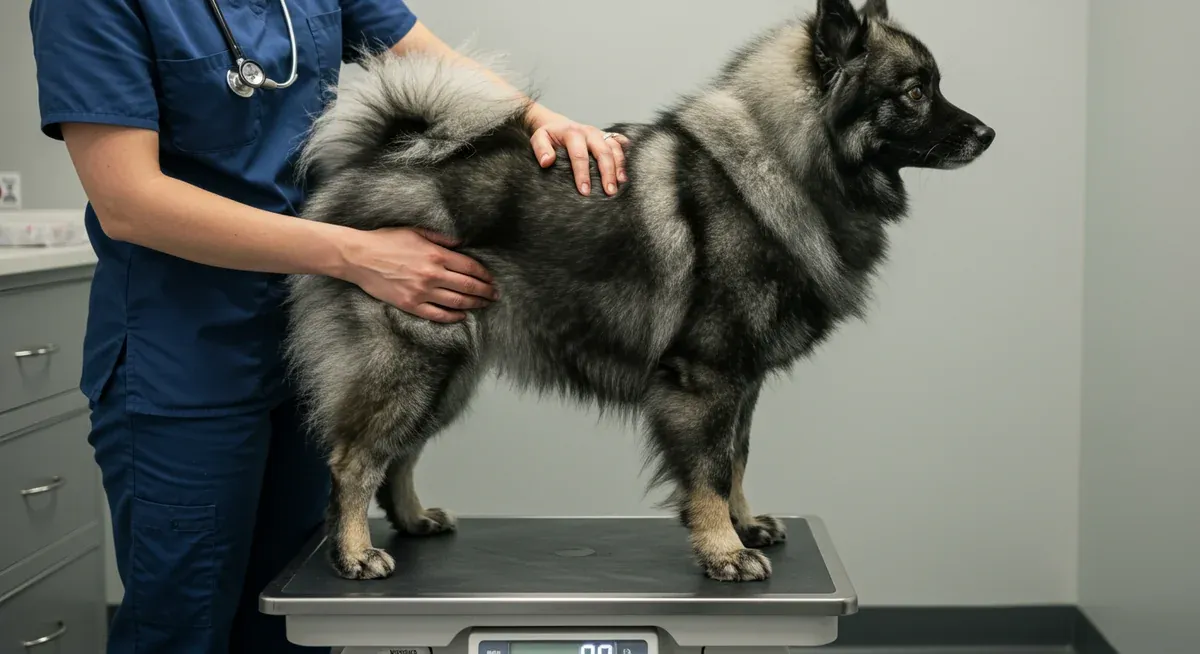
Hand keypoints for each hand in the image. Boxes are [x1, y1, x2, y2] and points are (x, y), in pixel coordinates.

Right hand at [339, 226, 496, 322]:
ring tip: (483, 305)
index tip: (492, 280)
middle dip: (485, 292)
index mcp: (436, 255)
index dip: (485, 275)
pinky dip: (453, 317)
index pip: (470, 267)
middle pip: (468, 286)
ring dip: (474, 304)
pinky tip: (461, 316)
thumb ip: (440, 238)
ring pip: (456, 302)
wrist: (359, 257)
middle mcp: (432, 274)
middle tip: (495, 296)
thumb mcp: (415, 232)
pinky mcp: (410, 304)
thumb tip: (461, 244)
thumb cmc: (386, 240)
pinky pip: (437, 315)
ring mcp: (422, 292)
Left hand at [528, 108, 630, 196]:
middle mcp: (590, 132)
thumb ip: (541, 149)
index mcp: (573, 133)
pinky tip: (627, 171)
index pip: (580, 155)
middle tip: (609, 192)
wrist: (558, 124)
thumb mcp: (538, 138)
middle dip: (607, 173)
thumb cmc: (549, 135)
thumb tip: (547, 162)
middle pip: (603, 152)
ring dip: (619, 167)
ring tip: (621, 184)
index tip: (584, 191)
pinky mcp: (608, 137)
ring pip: (615, 149)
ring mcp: (601, 134)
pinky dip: (627, 156)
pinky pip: (621, 144)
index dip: (583, 174)